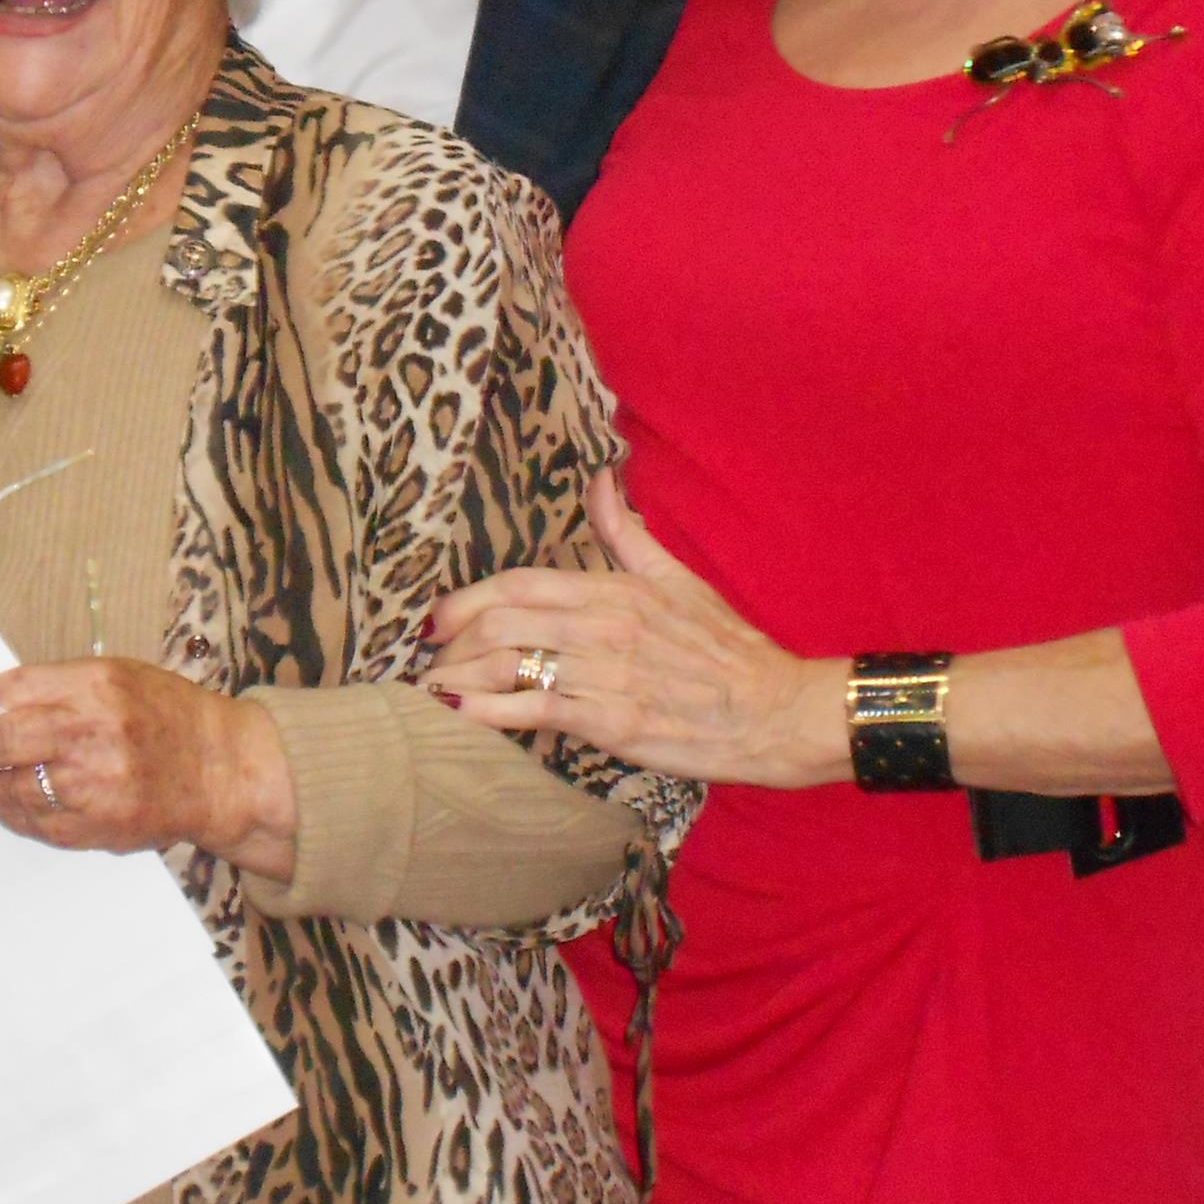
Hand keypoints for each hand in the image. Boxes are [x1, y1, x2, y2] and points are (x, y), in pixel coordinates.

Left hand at [0, 658, 298, 876]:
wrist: (224, 770)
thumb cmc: (168, 716)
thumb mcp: (116, 676)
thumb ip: (54, 687)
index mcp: (95, 686)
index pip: (10, 692)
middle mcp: (91, 734)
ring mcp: (94, 786)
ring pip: (11, 792)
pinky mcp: (99, 827)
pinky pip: (37, 825)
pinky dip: (13, 816)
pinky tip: (2, 808)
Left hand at [422, 471, 847, 788]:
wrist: (774, 710)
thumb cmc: (725, 648)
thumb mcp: (676, 578)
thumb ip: (627, 532)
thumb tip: (599, 481)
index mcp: (613, 591)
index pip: (518, 584)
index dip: (467, 598)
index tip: (436, 617)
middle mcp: (602, 627)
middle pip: (501, 622)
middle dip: (451, 640)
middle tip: (429, 657)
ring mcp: (604, 675)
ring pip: (508, 665)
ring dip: (458, 676)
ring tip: (432, 688)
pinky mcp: (610, 723)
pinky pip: (534, 710)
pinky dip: (488, 712)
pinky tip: (459, 715)